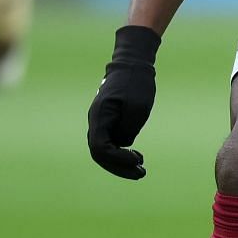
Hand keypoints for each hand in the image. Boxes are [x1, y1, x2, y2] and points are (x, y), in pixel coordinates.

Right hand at [87, 24, 160, 177]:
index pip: (100, 148)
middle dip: (119, 167)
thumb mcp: (138, 107)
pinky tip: (136, 157)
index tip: (137, 160)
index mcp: (99, 116)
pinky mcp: (108, 122)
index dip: (117, 159)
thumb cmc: (136, 83)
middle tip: (141, 173)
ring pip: (104, 151)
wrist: (132, 64)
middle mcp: (96, 121)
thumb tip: (123, 143)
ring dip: (120, 163)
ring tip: (141, 168)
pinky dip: (121, 153)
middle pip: (100, 154)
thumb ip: (128, 129)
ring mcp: (100, 122)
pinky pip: (110, 144)